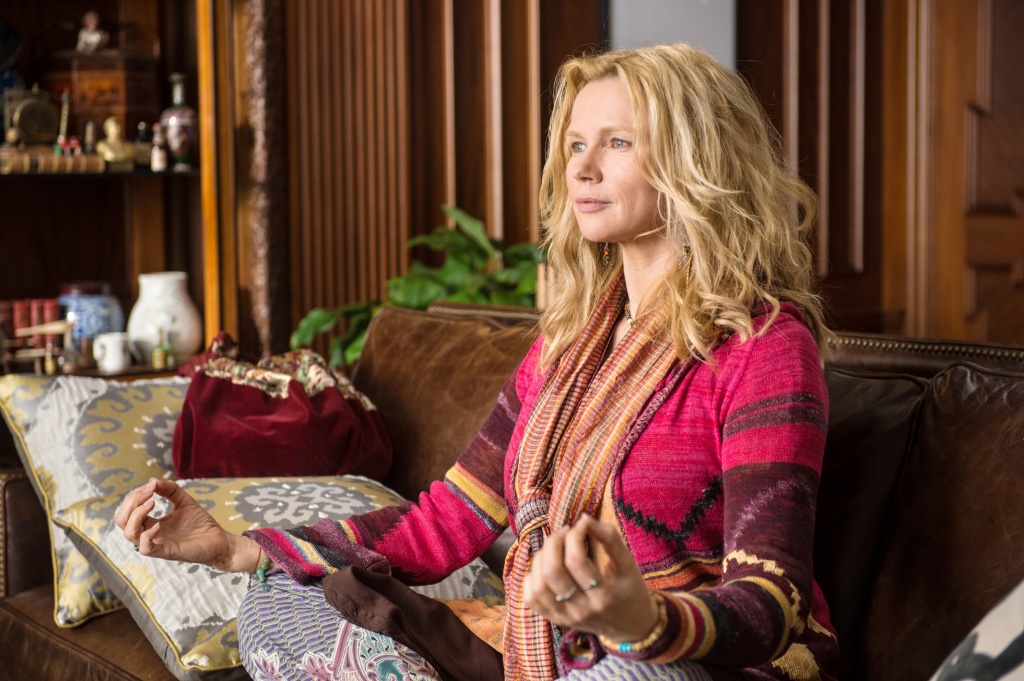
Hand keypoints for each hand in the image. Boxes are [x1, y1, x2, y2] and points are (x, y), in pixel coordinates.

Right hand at [114, 478, 258, 571]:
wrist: (219, 540)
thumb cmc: (201, 523)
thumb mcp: (184, 501)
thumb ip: (170, 490)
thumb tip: (152, 480)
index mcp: (150, 523)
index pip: (129, 510)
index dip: (136, 495)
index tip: (152, 485)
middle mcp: (149, 533)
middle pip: (122, 520)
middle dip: (131, 502)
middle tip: (150, 491)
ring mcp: (156, 544)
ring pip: (129, 533)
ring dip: (136, 515)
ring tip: (152, 502)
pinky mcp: (166, 552)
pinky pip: (145, 548)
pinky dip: (148, 535)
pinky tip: (159, 524)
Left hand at [523, 513, 658, 642]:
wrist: (631, 626)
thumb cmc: (630, 589)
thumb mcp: (628, 563)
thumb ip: (609, 538)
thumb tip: (584, 518)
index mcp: (604, 595)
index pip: (576, 561)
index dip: (575, 535)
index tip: (581, 524)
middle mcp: (582, 609)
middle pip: (552, 572)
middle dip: (554, 543)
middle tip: (565, 531)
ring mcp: (566, 617)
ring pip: (538, 585)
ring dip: (541, 558)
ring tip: (554, 547)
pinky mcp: (556, 619)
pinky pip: (532, 599)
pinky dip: (533, 578)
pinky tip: (545, 566)